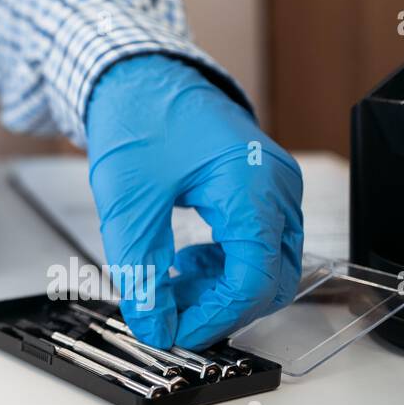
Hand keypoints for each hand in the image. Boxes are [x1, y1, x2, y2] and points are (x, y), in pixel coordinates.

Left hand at [85, 53, 303, 349]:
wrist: (137, 73)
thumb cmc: (138, 116)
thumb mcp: (127, 198)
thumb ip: (140, 267)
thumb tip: (153, 325)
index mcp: (251, 183)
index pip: (255, 276)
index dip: (215, 314)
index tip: (173, 331)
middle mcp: (277, 185)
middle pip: (271, 277)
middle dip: (219, 305)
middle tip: (167, 314)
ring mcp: (274, 186)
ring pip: (268, 265)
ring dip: (221, 288)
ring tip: (169, 285)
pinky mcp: (261, 189)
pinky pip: (259, 244)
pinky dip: (225, 265)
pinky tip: (184, 263)